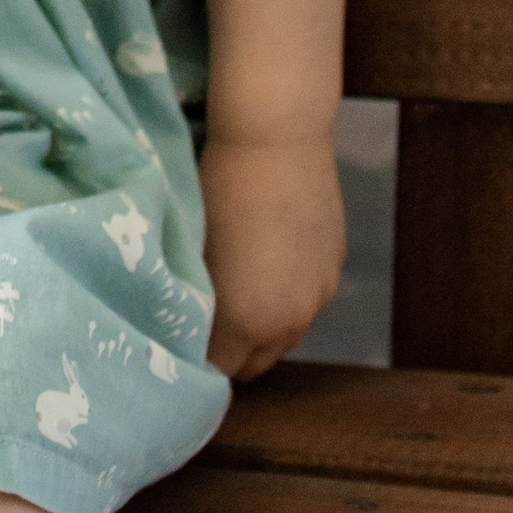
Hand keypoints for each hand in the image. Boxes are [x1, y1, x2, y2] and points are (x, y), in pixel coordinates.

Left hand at [200, 133, 344, 380]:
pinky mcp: (334, 268)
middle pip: (255, 365)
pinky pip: (306, 302)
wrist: (275, 140)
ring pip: (284, 336)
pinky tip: (266, 260)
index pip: (217, 372)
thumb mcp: (191, 254)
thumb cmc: (216, 191)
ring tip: (236, 288)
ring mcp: (319, 296)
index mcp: (246, 324)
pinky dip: (286, 297)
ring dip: (261, 327)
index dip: (195, 360)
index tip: (178, 341)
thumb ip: (193, 304)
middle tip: (202, 321)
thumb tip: (183, 328)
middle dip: (229, 352)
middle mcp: (289, 321)